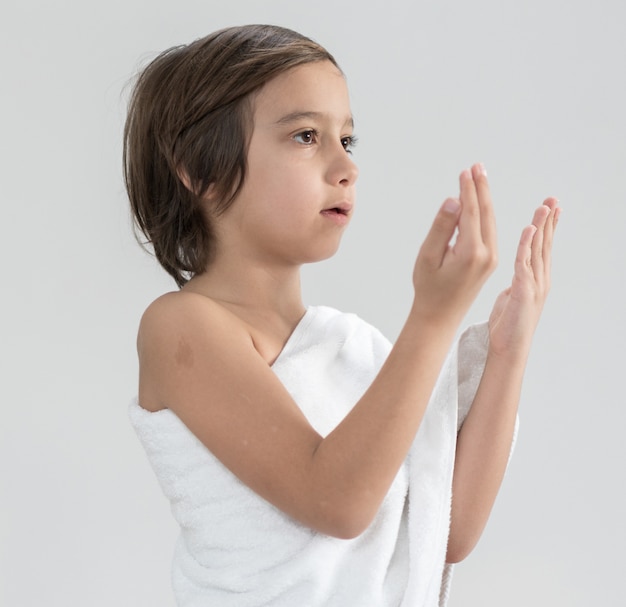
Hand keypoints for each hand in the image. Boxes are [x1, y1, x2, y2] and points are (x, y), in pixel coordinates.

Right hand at [412, 163, 497, 324]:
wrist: (439, 317)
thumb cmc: (429, 288)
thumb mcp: (428, 256)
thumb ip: (442, 227)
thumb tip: (454, 201)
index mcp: (471, 253)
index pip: (472, 212)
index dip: (468, 190)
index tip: (465, 171)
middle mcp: (487, 254)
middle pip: (486, 213)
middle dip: (481, 188)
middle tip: (477, 166)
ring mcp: (491, 259)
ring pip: (490, 221)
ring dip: (484, 198)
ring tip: (479, 178)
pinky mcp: (490, 262)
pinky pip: (489, 231)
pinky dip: (484, 214)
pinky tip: (479, 203)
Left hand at [488, 198, 559, 359]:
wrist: (509, 348)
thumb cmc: (508, 324)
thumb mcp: (514, 297)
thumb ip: (518, 282)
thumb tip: (518, 275)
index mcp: (535, 278)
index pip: (542, 247)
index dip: (547, 227)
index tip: (550, 208)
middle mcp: (539, 279)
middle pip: (545, 244)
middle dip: (549, 220)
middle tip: (553, 199)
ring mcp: (534, 284)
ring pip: (538, 250)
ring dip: (541, 227)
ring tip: (544, 207)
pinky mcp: (524, 291)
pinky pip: (524, 264)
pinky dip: (526, 246)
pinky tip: (528, 230)